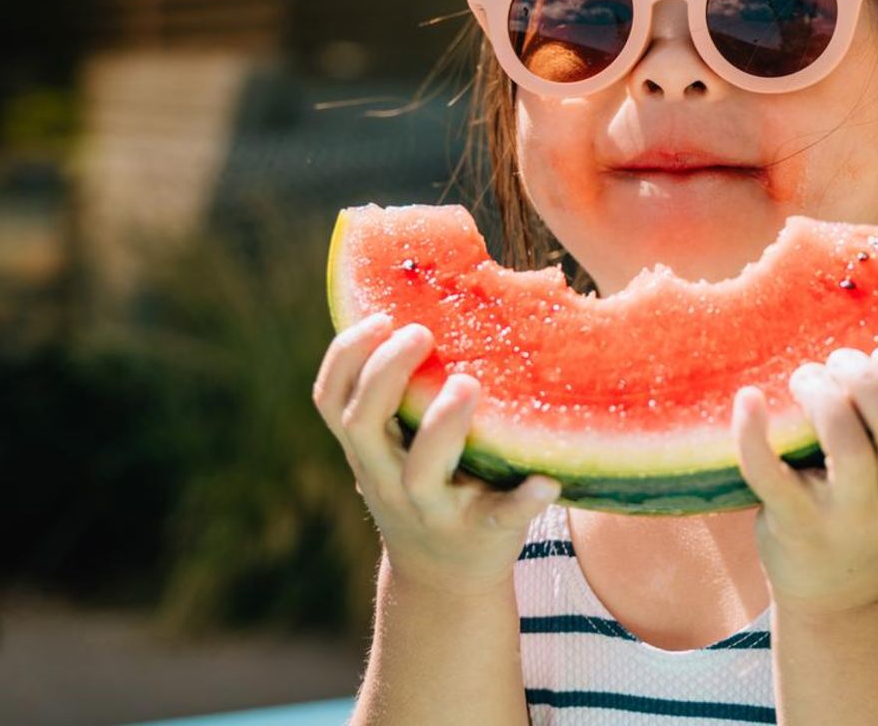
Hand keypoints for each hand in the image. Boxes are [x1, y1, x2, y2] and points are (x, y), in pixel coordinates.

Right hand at [312, 314, 558, 593]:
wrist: (443, 579)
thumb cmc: (429, 483)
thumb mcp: (403, 444)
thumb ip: (408, 394)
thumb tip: (439, 299)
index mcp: (369, 448)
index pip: (331, 400)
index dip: (345, 357)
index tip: (378, 317)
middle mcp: (386, 478)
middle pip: (363, 425)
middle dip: (385, 376)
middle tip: (420, 332)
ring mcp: (430, 510)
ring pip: (420, 472)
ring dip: (440, 427)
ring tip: (468, 384)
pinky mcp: (479, 534)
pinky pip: (498, 518)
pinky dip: (521, 502)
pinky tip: (547, 481)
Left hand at [733, 347, 877, 614]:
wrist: (837, 599)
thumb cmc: (867, 515)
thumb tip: (877, 351)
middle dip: (865, 378)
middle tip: (837, 362)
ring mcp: (846, 519)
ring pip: (847, 446)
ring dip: (824, 395)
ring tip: (805, 377)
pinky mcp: (795, 527)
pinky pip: (771, 475)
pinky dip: (753, 432)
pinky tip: (748, 398)